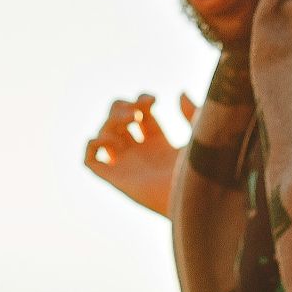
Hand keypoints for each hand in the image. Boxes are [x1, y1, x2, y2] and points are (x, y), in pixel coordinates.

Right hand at [83, 92, 194, 216]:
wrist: (194, 198)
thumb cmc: (201, 172)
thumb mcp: (199, 135)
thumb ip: (191, 113)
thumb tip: (179, 93)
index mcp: (159, 144)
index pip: (140, 115)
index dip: (141, 101)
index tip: (153, 101)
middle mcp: (140, 154)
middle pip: (117, 121)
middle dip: (122, 108)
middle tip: (137, 111)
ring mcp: (126, 165)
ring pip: (103, 135)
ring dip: (111, 120)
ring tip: (131, 120)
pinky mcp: (116, 178)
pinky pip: (90, 160)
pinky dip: (92, 145)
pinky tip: (111, 138)